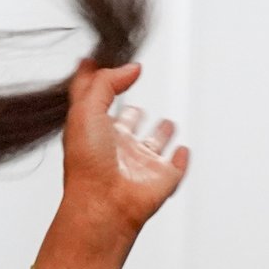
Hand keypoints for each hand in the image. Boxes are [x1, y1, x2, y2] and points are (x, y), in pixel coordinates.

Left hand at [35, 61, 190, 268]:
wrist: (104, 205)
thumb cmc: (88, 164)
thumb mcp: (86, 109)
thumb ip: (105, 82)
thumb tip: (129, 68)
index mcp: (95, 131)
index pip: (96, 101)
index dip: (98, 81)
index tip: (99, 63)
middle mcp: (117, 147)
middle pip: (127, 125)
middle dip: (133, 113)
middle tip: (136, 101)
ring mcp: (140, 164)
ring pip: (153, 145)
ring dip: (161, 135)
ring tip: (167, 124)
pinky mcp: (162, 180)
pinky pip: (175, 168)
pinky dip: (181, 160)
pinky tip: (182, 151)